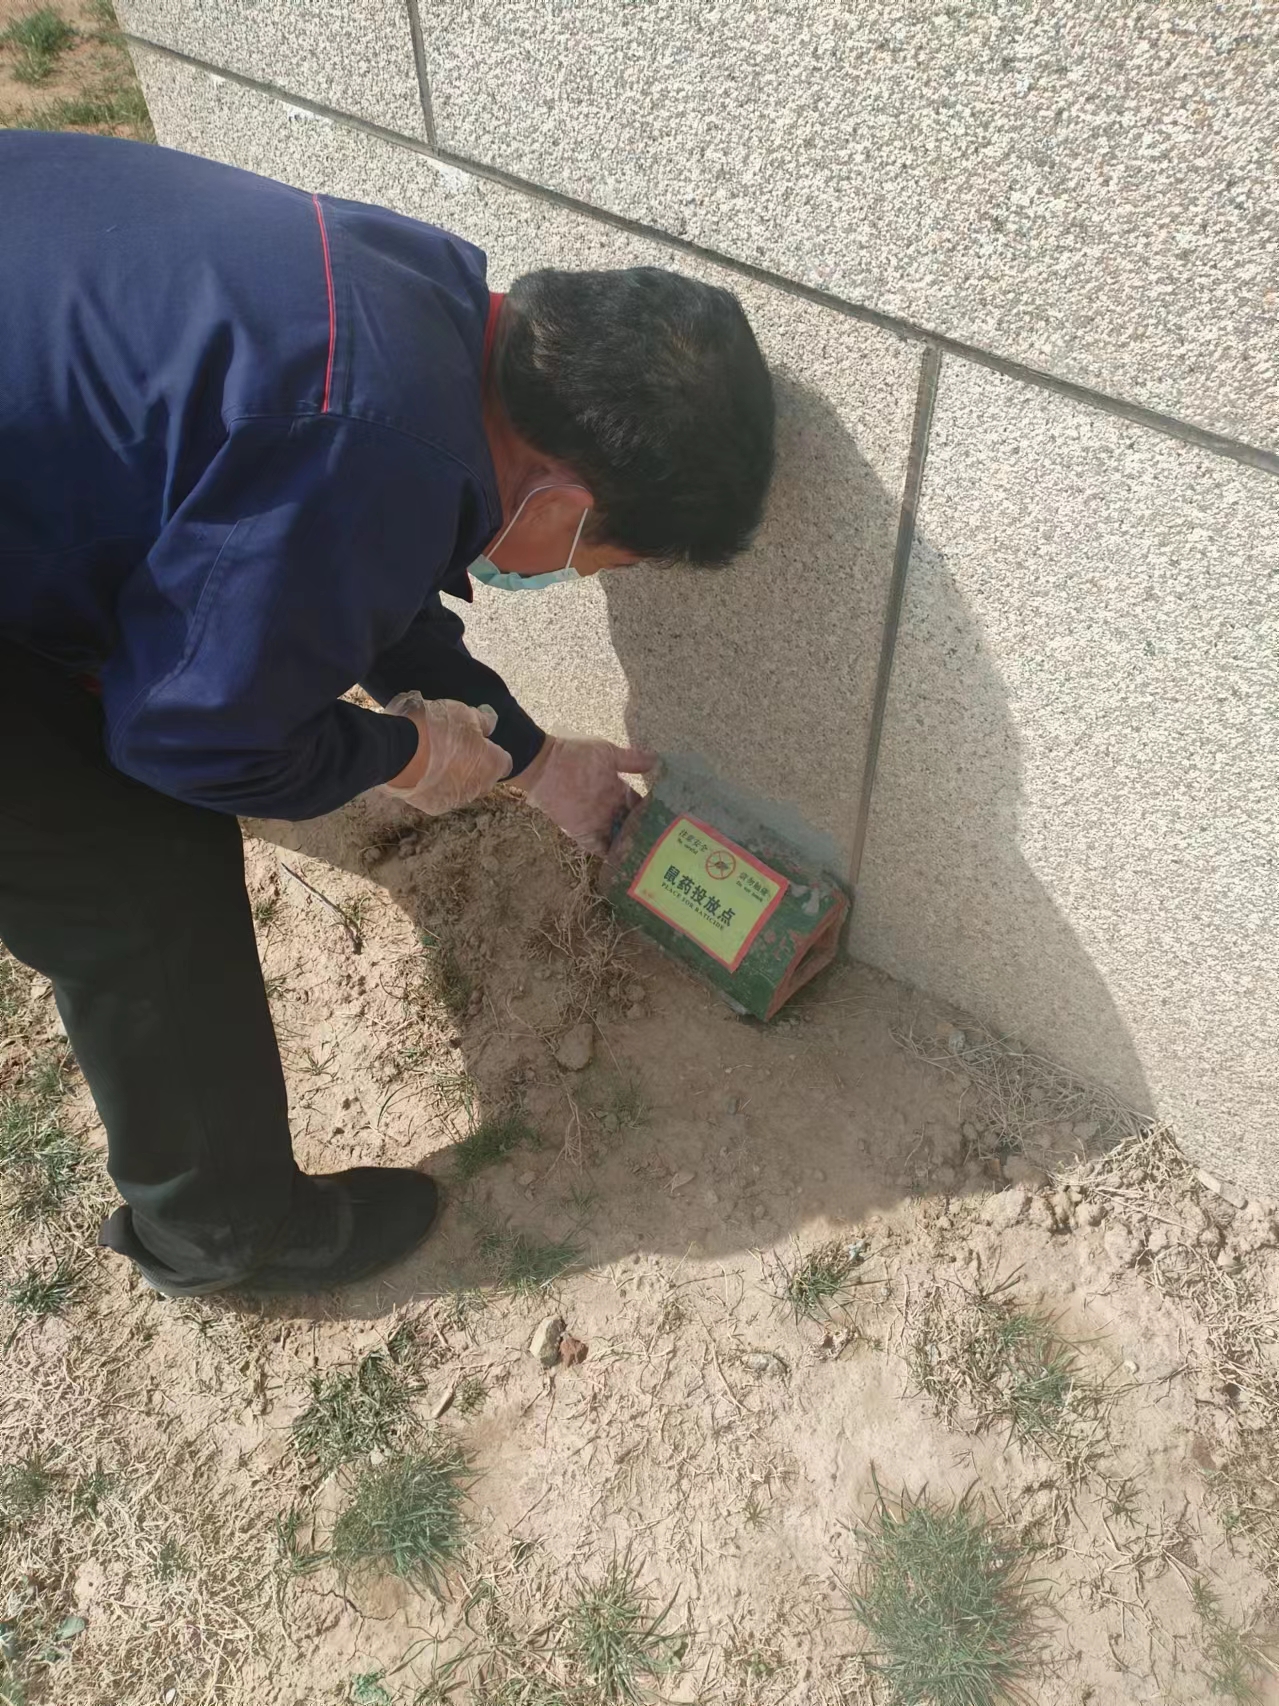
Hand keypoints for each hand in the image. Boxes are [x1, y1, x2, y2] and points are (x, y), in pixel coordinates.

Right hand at [381, 692, 511, 813]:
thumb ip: (483, 721)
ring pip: (463, 790)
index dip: (493, 752)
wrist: (400, 752)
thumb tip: (492, 722)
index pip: (504, 762)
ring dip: (456, 778)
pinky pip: (441, 797)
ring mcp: (457, 800)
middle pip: (485, 778)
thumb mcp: (464, 713)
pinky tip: (423, 772)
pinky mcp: (435, 807)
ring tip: (436, 759)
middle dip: (476, 767)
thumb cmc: (437, 729)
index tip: (480, 742)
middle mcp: (479, 787)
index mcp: (492, 764)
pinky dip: (436, 787)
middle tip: (456, 748)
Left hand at [523, 736, 656, 853]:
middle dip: (643, 835)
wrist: (544, 764)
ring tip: (649, 859)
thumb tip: (658, 760)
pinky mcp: (581, 831)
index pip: (638, 806)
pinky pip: (598, 847)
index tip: (668, 823)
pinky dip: (610, 855)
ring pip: (617, 838)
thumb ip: (632, 760)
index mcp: (616, 789)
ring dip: (629, 847)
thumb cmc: (576, 754)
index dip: (651, 814)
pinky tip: (625, 863)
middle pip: (630, 825)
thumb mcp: (608, 753)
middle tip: (663, 847)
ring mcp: (596, 821)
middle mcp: (609, 807)